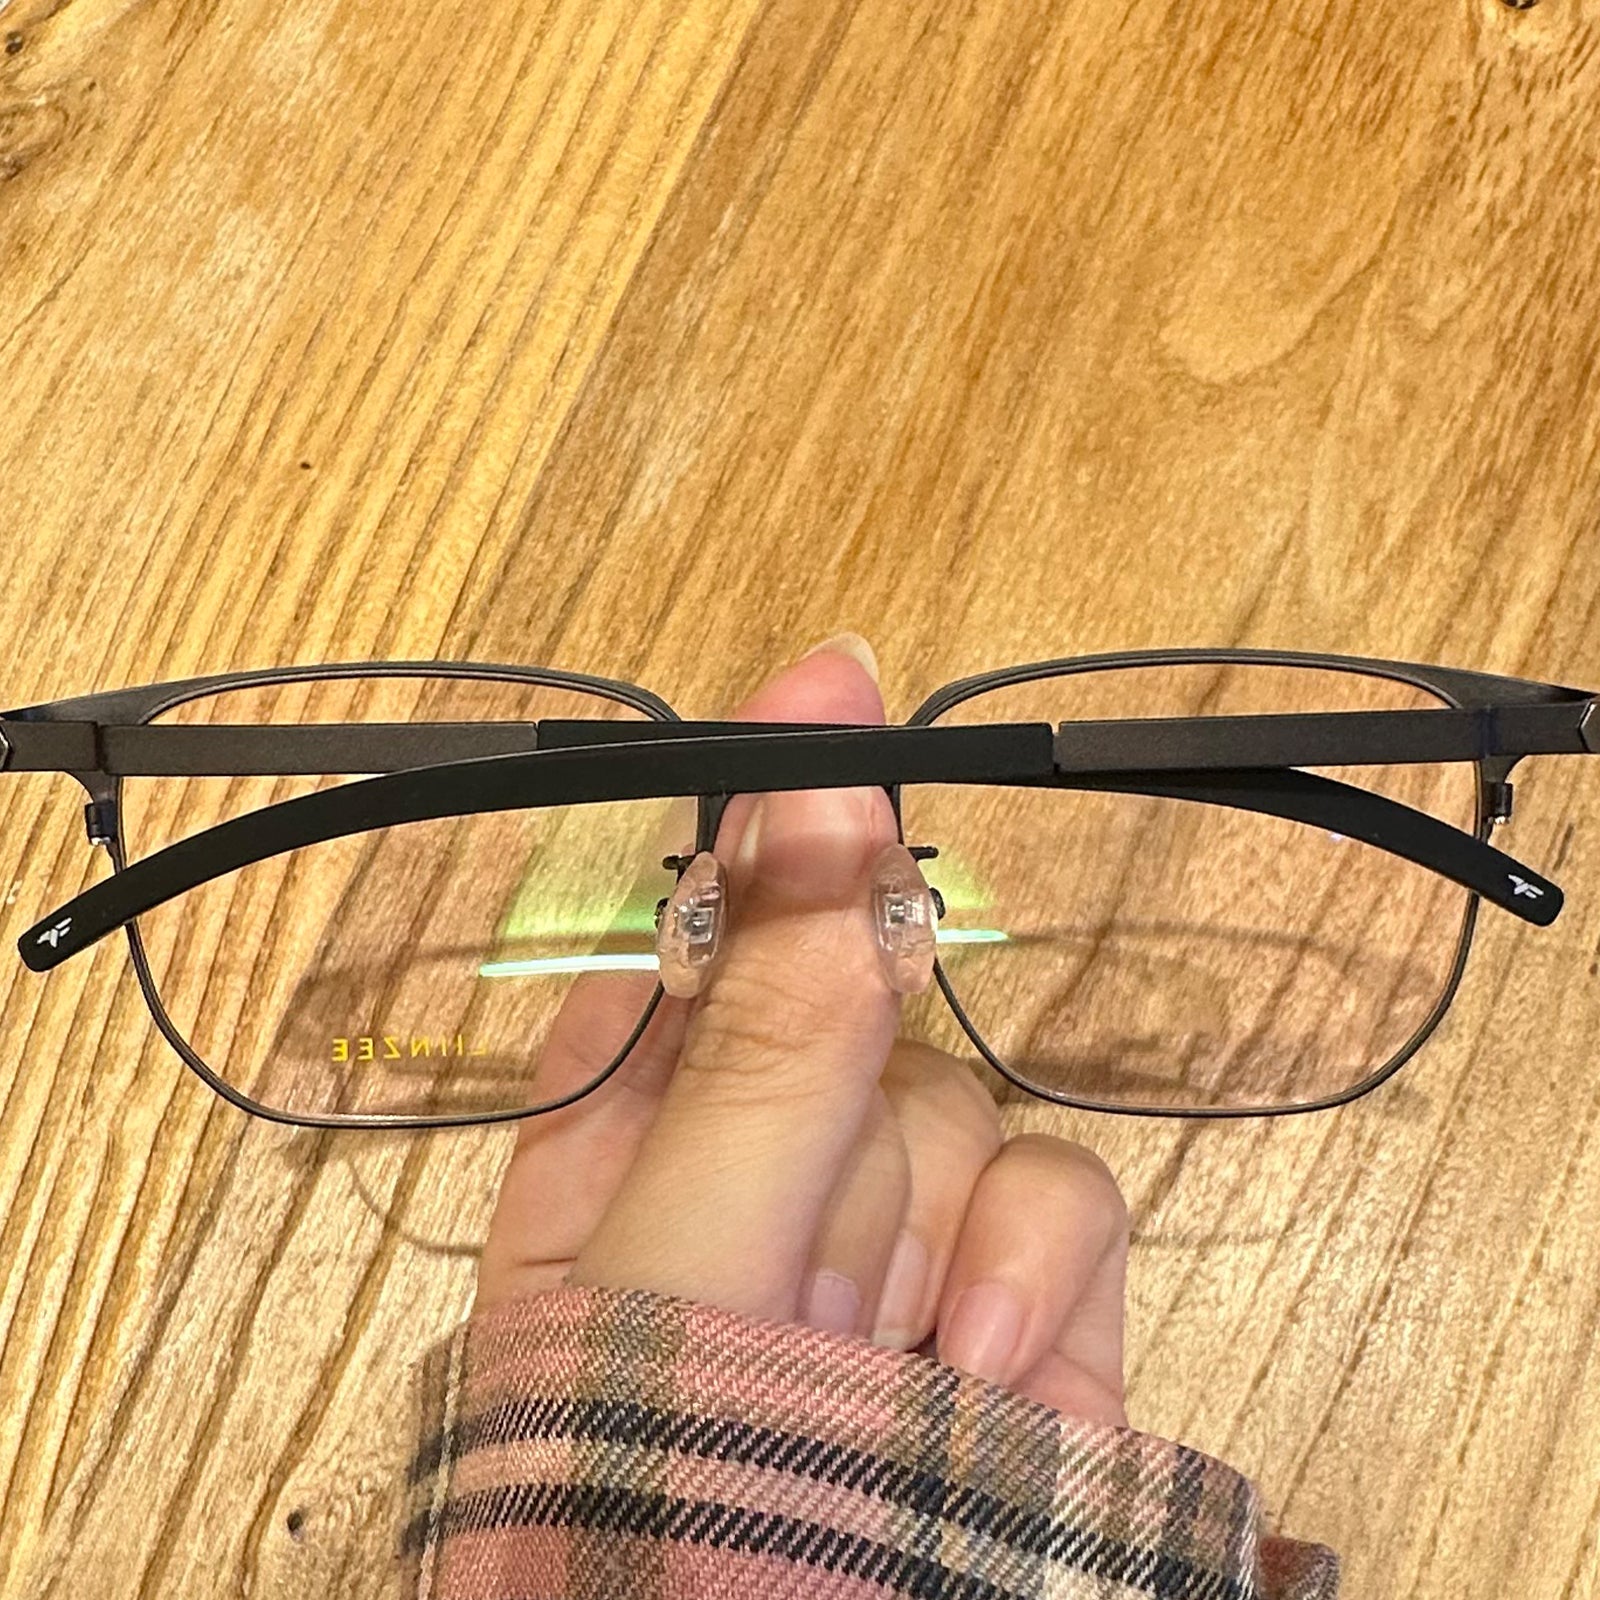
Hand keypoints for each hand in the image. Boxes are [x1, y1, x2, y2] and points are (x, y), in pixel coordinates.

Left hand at [476, 635, 1130, 1425]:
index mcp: (614, 1153)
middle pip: (853, 1011)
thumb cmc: (661, 1548)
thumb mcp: (689, 1288)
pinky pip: (1061, 1196)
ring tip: (892, 1381)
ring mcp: (890, 1240)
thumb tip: (805, 803)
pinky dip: (1036, 1283)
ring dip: (938, 1231)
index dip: (756, 820)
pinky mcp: (1014, 1304)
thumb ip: (757, 1049)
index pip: (684, 934)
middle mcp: (754, 1175)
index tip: (828, 690)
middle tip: (820, 1267)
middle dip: (856, 1120)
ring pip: (962, 1102)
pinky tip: (981, 1384)